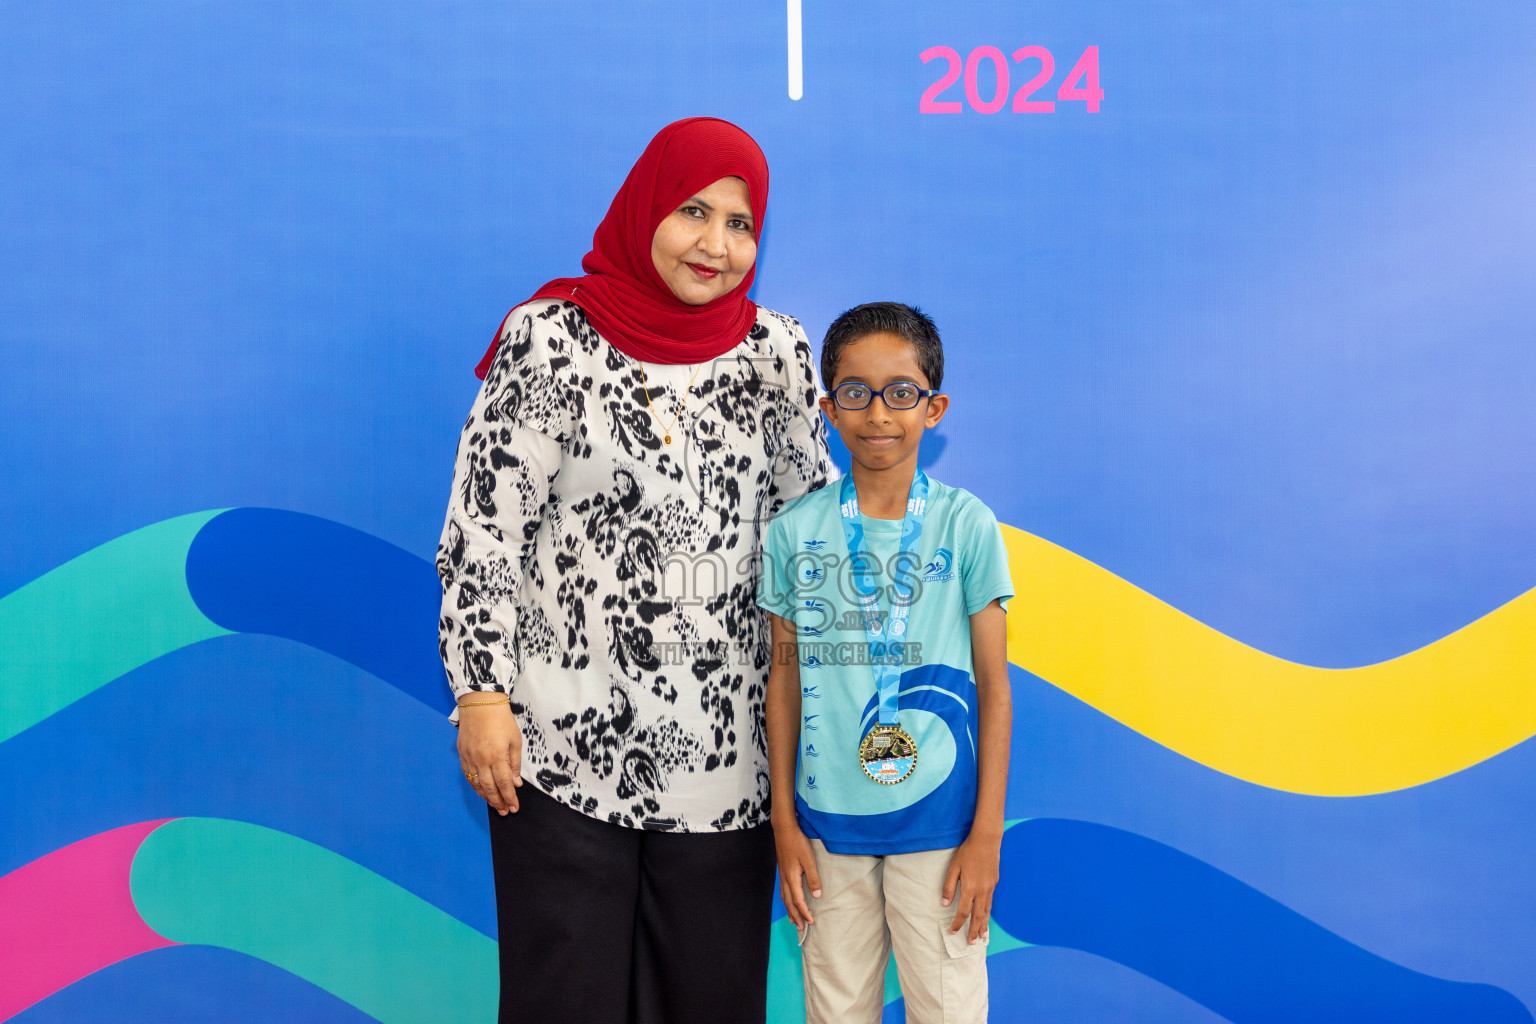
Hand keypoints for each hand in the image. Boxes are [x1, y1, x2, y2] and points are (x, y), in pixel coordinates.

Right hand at [457, 700, 523, 814]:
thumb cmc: (501, 720)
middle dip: (498, 802)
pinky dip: (475, 786)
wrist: (480, 703)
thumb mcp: (515, 740)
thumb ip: (515, 764)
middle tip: (505, 812)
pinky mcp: (462, 754)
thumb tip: (516, 783)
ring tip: (495, 805)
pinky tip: (481, 791)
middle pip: (489, 788)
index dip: (509, 798)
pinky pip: (468, 775)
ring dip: (486, 797)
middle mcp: (481, 760)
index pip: (504, 784)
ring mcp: (469, 758)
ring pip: (477, 784)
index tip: (514, 807)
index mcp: (497, 756)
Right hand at [773, 821, 822, 926]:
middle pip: (789, 903)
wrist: (784, 829)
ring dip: (790, 910)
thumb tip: (817, 895)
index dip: (805, 912)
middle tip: (802, 928)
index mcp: (792, 878)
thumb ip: (813, 878)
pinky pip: (783, 891)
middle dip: (796, 916)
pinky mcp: (782, 870)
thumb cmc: (798, 842)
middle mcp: (785, 879)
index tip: (811, 922)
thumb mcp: (809, 860)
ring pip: (785, 898)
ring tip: (794, 920)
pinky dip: (787, 900)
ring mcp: (782, 874)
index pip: (798, 901)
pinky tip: (789, 901)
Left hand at [942, 831, 1000, 943]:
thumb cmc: (967, 853)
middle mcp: (982, 891)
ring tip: (983, 937)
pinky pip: (990, 903)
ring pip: (986, 911)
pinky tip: (986, 917)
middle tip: (971, 943)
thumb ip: (949, 886)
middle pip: (977, 916)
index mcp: (970, 888)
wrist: (986, 841)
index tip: (952, 932)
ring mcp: (990, 888)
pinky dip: (988, 913)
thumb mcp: (954, 868)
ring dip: (983, 925)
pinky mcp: (994, 883)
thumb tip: (944, 904)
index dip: (957, 923)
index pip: (963, 912)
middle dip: (974, 931)